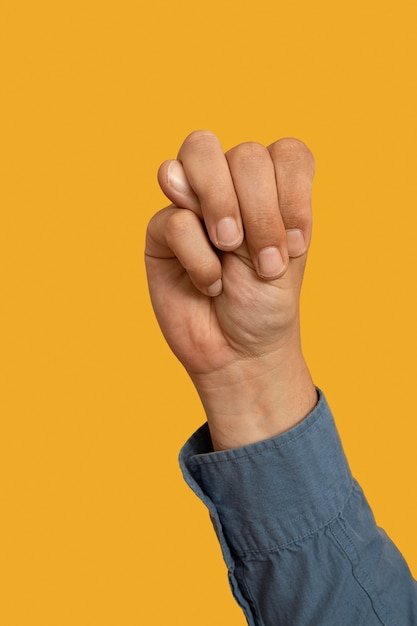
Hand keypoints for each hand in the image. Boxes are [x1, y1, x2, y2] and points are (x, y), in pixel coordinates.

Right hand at [145, 131, 316, 449]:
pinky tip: (210, 284)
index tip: (296, 246)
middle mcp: (233, 186)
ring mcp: (194, 201)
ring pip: (199, 152)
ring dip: (222, 204)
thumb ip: (258, 204)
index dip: (294, 194)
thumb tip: (195, 172)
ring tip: (229, 247)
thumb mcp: (285, 254)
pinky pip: (175, 219)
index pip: (287, 154)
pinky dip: (199, 257)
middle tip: (264, 260)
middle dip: (260, 209)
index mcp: (273, 188)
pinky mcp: (161, 230)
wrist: (239, 352)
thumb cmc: (266, 303)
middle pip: (245, 153)